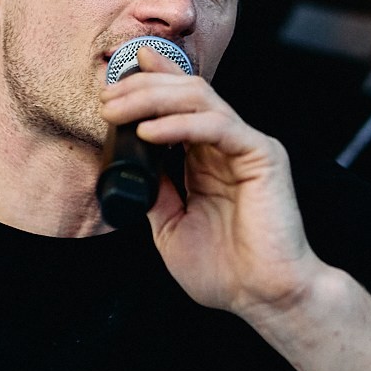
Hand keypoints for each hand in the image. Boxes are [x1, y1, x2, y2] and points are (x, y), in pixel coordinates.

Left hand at [99, 45, 320, 320]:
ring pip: (199, 98)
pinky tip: (149, 132)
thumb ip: (155, 191)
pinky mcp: (262, 155)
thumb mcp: (170, 226)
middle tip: (107, 95)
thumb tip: (129, 165)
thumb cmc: (225, 270)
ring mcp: (246, 146)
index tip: (116, 73)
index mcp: (208, 158)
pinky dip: (179, 125)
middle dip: (142, 86)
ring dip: (152, 97)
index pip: (179, 105)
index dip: (152, 79)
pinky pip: (217, 126)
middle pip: (185, 92)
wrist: (262, 298)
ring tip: (118, 109)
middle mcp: (227, 145)